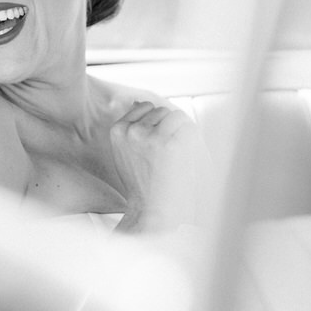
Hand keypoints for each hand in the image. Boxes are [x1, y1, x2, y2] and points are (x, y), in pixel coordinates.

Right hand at [108, 99, 203, 229]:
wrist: (151, 208)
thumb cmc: (142, 184)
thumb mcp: (126, 152)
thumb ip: (131, 127)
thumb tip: (137, 102)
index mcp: (118, 131)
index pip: (144, 107)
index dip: (157, 122)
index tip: (159, 141)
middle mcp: (132, 131)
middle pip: (162, 110)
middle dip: (170, 126)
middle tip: (170, 152)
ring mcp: (149, 136)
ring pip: (176, 116)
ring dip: (182, 132)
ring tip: (176, 154)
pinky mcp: (168, 144)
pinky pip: (188, 128)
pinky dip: (191, 140)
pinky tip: (184, 157)